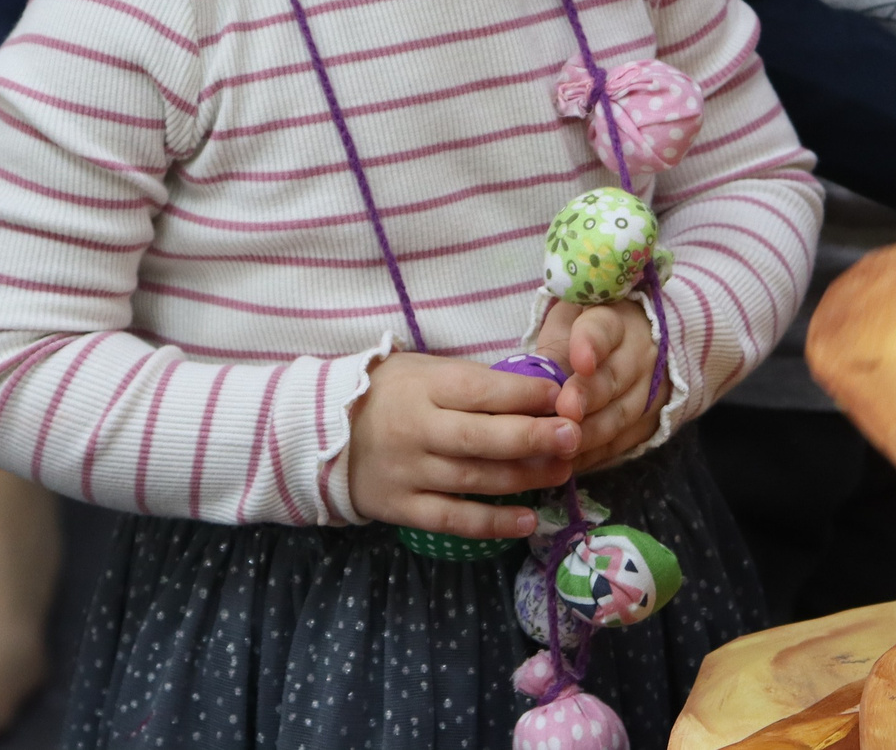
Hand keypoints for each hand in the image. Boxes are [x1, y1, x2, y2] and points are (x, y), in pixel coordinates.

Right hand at [345, 352, 577, 536]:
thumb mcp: (425, 370)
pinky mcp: (402, 508)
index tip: (561, 396)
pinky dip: (491, 523)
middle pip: (480, 438)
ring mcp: (408, 472)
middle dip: (532, 438)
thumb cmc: (391, 395)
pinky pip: (452, 519)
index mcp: (424, 387)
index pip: (480, 390)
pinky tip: (527, 521)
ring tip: (562, 473)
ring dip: (523, 479)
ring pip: (473, 479)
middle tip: (572, 437)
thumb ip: (474, 382)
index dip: (524, 394)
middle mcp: (416, 430)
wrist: (323, 433)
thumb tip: (540, 390)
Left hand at [534, 299, 665, 473]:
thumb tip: (533, 379)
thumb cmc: (586, 332)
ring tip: (562, 444)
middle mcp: (639, 354)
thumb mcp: (567, 323)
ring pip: (621, 414)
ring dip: (591, 432)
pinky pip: (622, 442)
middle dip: (590, 395)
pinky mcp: (648, 422)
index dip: (592, 344)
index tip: (580, 361)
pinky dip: (595, 454)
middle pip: (615, 377)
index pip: (604, 329)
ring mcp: (649, 390)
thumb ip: (555, 346)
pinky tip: (569, 461)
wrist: (637, 347)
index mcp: (615, 320)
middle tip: (565, 409)